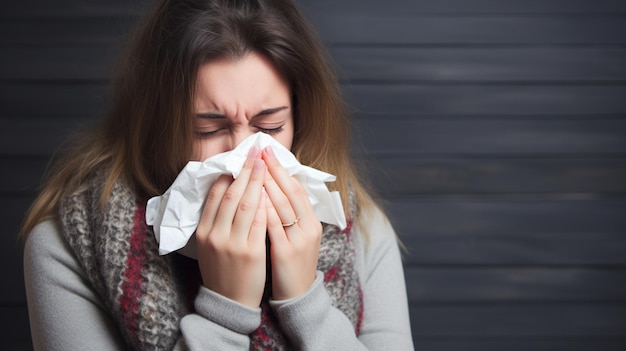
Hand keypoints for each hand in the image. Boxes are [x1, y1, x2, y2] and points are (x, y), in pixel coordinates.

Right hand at [195, 147, 266, 307]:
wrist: (229, 302)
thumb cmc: (221, 269)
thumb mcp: (209, 245)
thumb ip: (215, 220)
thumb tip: (225, 190)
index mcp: (204, 231)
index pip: (216, 195)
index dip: (228, 174)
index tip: (238, 159)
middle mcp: (216, 235)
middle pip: (232, 195)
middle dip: (245, 171)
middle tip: (255, 153)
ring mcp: (233, 244)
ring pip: (247, 205)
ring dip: (257, 181)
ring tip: (265, 165)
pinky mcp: (251, 253)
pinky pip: (260, 223)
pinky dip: (266, 205)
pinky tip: (271, 191)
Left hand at [262, 146, 322, 300]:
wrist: (297, 295)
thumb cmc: (292, 264)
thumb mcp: (298, 236)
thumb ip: (289, 215)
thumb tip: (272, 188)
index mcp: (312, 222)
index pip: (297, 188)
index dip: (282, 169)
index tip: (268, 152)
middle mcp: (309, 228)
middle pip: (291, 192)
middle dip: (274, 170)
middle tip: (260, 152)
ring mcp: (299, 240)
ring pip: (283, 207)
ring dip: (268, 185)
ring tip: (255, 168)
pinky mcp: (286, 253)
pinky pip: (273, 227)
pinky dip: (263, 210)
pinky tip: (253, 198)